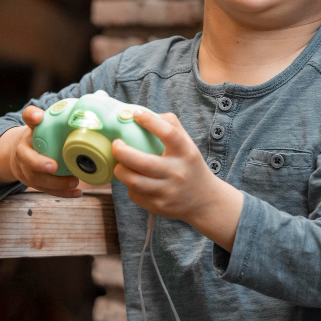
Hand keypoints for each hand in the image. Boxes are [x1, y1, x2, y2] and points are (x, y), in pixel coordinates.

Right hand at [6, 105, 81, 198]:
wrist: (20, 153)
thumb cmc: (45, 135)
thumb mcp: (51, 122)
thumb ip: (72, 113)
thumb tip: (102, 97)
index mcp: (33, 129)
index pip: (28, 117)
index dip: (32, 116)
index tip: (38, 117)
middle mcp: (25, 147)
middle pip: (26, 156)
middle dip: (39, 162)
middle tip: (54, 166)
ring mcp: (25, 166)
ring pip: (35, 177)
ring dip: (55, 182)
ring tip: (74, 182)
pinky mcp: (31, 180)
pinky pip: (45, 189)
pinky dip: (61, 192)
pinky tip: (77, 192)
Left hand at [112, 110, 242, 249]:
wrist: (204, 200)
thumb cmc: (189, 165)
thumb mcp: (188, 144)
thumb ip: (171, 126)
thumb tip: (141, 113)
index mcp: (186, 152)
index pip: (169, 133)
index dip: (150, 122)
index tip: (135, 115)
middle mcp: (178, 172)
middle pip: (143, 162)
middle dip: (122, 151)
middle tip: (116, 144)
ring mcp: (168, 191)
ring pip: (134, 181)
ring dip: (120, 170)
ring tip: (119, 164)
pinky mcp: (159, 206)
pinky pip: (135, 194)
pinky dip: (130, 186)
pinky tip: (135, 181)